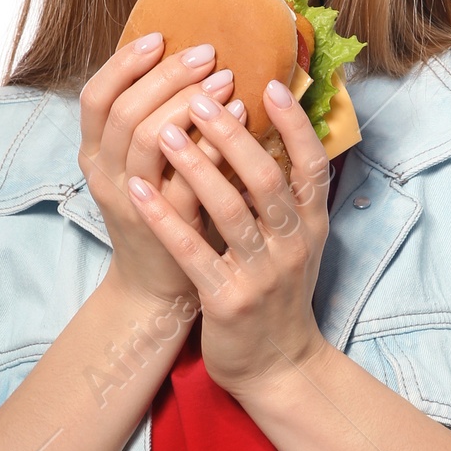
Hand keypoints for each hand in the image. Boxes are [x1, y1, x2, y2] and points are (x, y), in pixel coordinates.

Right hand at [77, 30, 248, 310]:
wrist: (158, 285)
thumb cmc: (159, 213)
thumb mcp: (142, 164)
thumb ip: (151, 120)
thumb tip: (181, 59)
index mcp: (94, 154)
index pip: (95, 97)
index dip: (124, 64)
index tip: (159, 37)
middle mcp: (105, 176)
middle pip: (126, 111)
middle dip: (167, 76)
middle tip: (207, 54)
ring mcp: (133, 202)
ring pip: (150, 139)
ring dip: (189, 103)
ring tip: (226, 80)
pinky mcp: (166, 225)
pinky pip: (186, 177)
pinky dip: (213, 144)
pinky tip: (240, 119)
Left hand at [124, 78, 332, 397]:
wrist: (278, 367)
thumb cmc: (279, 294)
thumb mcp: (297, 243)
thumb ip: (288, 196)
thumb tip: (269, 133)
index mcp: (312, 225)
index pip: (311, 164)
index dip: (294, 124)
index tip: (269, 84)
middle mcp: (293, 245)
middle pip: (266, 177)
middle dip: (232, 134)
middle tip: (200, 96)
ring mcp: (261, 273)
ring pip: (229, 209)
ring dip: (195, 166)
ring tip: (165, 131)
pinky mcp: (227, 300)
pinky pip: (192, 251)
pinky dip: (164, 218)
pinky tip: (138, 190)